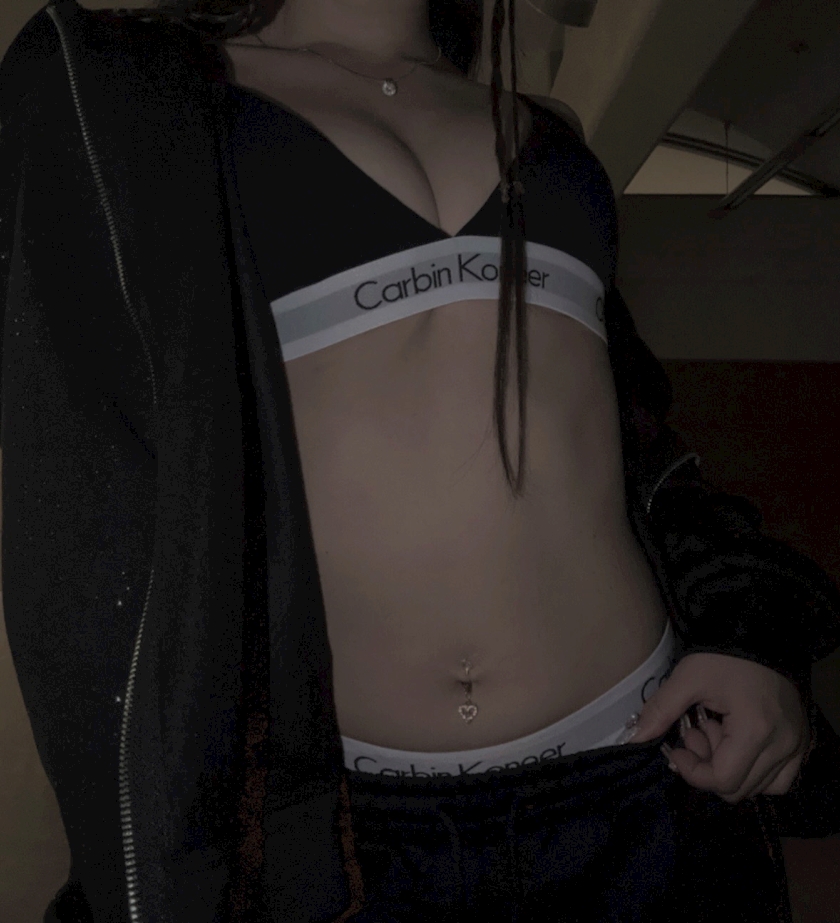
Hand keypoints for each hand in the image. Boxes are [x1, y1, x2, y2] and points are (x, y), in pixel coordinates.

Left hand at [631, 652, 810, 803]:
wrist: (760, 634)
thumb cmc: (724, 655)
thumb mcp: (688, 677)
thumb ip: (661, 710)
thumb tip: (634, 738)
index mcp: (756, 730)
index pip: (723, 780)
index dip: (692, 772)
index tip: (677, 748)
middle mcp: (784, 745)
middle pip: (739, 788)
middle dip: (707, 766)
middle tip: (694, 732)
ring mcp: (797, 746)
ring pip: (759, 787)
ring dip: (730, 768)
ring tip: (716, 731)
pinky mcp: (802, 742)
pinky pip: (780, 778)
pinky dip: (754, 770)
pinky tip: (736, 742)